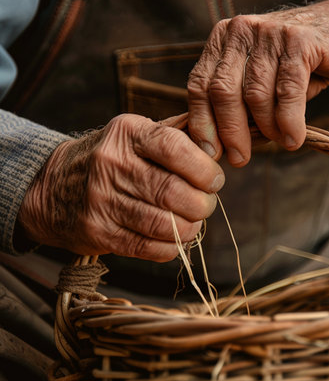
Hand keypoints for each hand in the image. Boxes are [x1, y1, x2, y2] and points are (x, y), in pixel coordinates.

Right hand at [16, 114, 224, 261]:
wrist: (54, 186)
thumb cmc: (112, 159)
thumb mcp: (137, 134)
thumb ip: (178, 134)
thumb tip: (221, 144)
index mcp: (127, 133)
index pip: (174, 147)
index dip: (204, 169)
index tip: (214, 180)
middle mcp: (111, 164)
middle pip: (173, 191)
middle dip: (202, 204)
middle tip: (206, 205)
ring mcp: (102, 201)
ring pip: (164, 224)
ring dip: (190, 228)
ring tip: (193, 222)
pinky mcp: (99, 232)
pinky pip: (149, 247)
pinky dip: (172, 247)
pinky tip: (175, 238)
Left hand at [188, 0, 328, 165]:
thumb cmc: (295, 64)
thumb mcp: (258, 79)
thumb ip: (237, 104)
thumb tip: (217, 146)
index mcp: (223, 40)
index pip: (199, 85)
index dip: (202, 122)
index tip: (210, 152)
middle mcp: (241, 31)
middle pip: (223, 92)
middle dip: (230, 132)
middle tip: (240, 159)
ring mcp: (269, 33)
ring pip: (255, 95)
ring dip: (266, 128)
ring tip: (278, 141)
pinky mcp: (298, 41)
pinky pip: (287, 91)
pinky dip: (289, 121)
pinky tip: (293, 138)